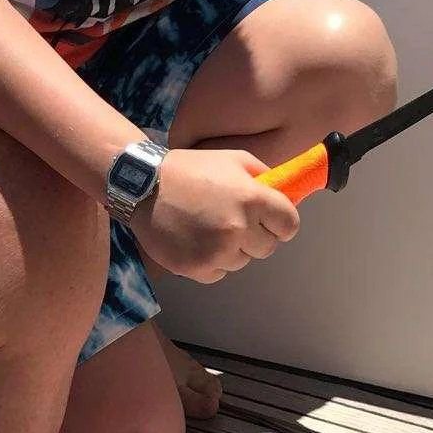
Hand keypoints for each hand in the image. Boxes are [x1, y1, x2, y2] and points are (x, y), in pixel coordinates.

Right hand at [131, 146, 299, 282]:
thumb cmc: (190, 169)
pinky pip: (219, 273)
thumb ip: (264, 177)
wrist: (143, 186)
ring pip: (242, 262)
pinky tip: (196, 240)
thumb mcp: (233, 159)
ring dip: (232, 250)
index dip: (281, 223)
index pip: (289, 226)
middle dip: (256, 236)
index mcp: (251, 199)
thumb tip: (284, 195)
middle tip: (233, 221)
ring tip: (209, 228)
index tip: (270, 221)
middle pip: (268, 248)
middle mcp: (237, 228)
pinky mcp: (197, 268)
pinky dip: (211, 261)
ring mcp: (217, 251)